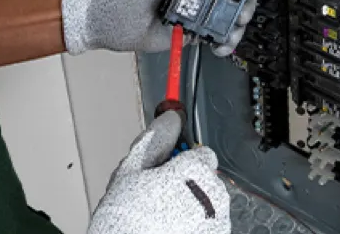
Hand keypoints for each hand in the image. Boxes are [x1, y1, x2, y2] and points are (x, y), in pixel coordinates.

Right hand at [88, 111, 228, 233]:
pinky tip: (172, 225)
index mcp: (192, 171)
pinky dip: (197, 222)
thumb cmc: (123, 214)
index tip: (169, 167)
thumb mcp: (131, 168)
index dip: (183, 159)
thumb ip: (156, 139)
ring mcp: (216, 222)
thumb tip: (170, 117)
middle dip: (190, 181)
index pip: (203, 154)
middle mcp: (211, 195)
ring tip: (165, 211)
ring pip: (211, 201)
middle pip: (208, 177)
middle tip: (161, 192)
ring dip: (195, 202)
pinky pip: (211, 222)